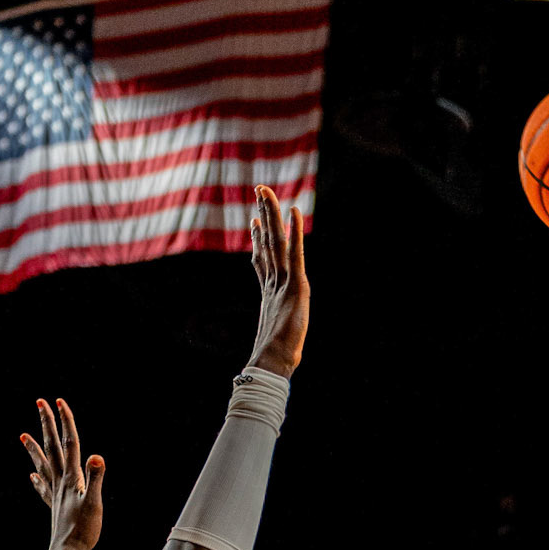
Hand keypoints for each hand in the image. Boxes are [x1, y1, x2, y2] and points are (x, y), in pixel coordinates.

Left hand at [22, 398, 103, 549]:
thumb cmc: (84, 530)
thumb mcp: (94, 503)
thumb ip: (95, 478)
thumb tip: (97, 455)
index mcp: (71, 478)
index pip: (69, 443)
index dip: (65, 421)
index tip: (59, 401)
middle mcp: (60, 481)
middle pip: (52, 447)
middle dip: (47, 424)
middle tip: (40, 403)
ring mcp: (55, 493)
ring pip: (43, 464)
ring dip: (34, 448)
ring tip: (23, 435)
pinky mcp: (54, 506)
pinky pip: (43, 488)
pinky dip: (37, 479)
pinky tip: (31, 476)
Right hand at [248, 185, 308, 378]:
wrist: (273, 359)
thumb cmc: (273, 356)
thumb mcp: (275, 335)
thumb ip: (272, 328)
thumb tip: (269, 337)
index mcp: (269, 292)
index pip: (262, 259)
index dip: (256, 239)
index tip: (253, 221)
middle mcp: (273, 281)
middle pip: (266, 242)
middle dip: (262, 216)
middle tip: (259, 191)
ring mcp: (282, 281)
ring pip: (275, 240)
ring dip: (271, 214)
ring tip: (265, 191)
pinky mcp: (295, 284)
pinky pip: (295, 252)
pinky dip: (294, 230)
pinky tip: (294, 210)